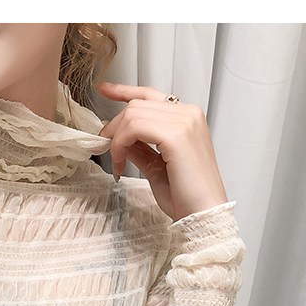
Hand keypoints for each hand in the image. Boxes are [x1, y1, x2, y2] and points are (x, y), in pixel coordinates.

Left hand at [97, 82, 227, 221]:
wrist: (202, 214)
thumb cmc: (185, 196)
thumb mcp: (155, 166)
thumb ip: (140, 148)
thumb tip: (120, 138)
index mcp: (187, 118)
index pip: (151, 95)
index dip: (125, 91)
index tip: (105, 90)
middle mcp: (188, 114)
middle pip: (137, 105)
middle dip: (114, 126)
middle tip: (103, 146)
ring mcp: (184, 122)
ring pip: (133, 114)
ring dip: (116, 138)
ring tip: (115, 160)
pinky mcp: (176, 135)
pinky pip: (134, 127)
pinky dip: (120, 144)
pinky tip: (119, 163)